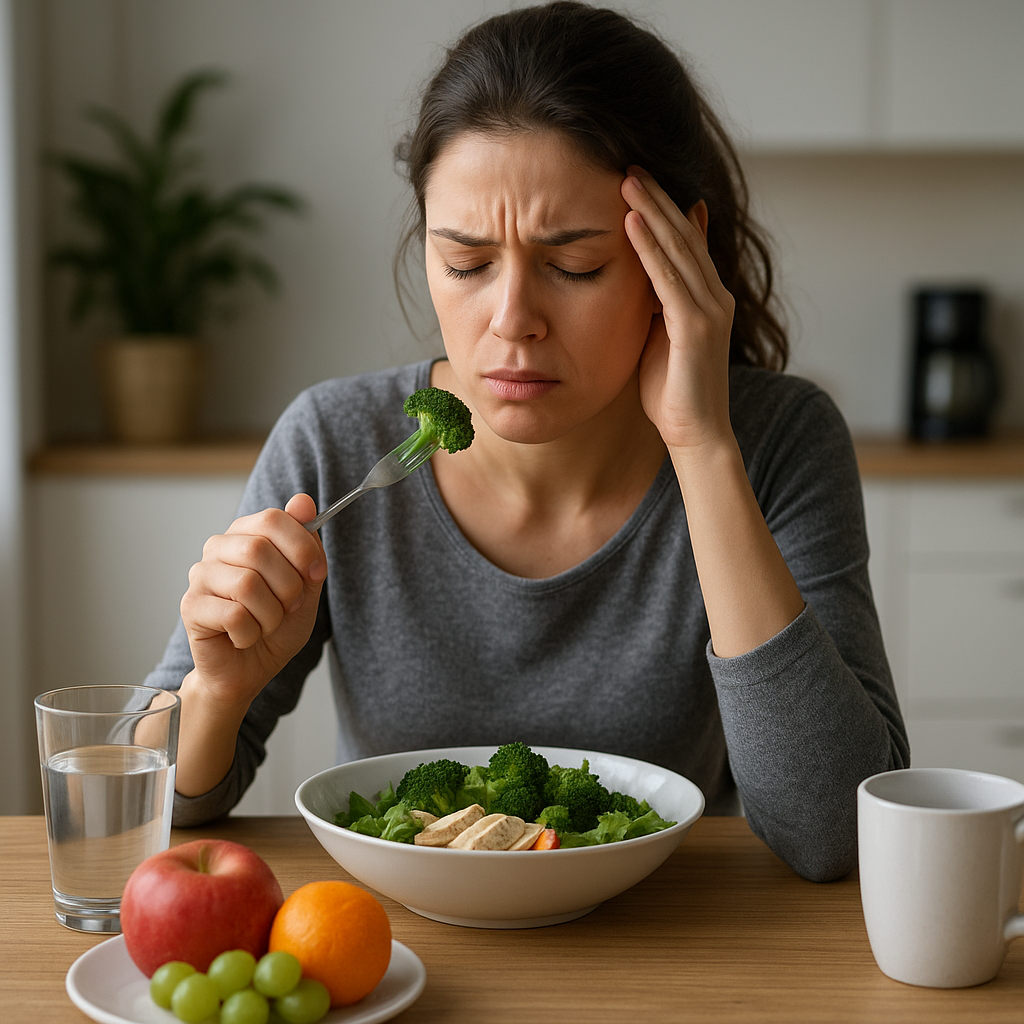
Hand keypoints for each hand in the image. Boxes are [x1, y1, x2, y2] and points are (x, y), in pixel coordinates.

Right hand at [179, 493, 326, 714]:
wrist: (249, 670)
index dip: (301, 547)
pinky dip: (251, 633)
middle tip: (288, 608)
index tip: (316, 574)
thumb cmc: (276, 626)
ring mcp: (200, 575)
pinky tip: (244, 637)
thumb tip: (303, 501)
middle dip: (288, 586)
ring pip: (247, 584)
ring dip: (270, 615)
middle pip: (259, 549)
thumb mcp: (306, 588)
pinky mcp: (190, 606)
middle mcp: (219, 548)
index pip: (273, 519)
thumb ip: (307, 548)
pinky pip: (233, 615)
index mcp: (247, 534)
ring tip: (265, 624)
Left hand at [621, 168, 735, 453]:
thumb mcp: (661, 339)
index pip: (687, 244)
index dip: (666, 211)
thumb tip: (639, 283)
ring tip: (627, 179)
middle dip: (658, 199)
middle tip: (631, 166)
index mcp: (707, 300)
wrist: (696, 434)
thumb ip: (656, 307)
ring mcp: (710, 310)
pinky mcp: (696, 326)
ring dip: (652, 211)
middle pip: (685, 235)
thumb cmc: (673, 394)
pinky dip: (649, 247)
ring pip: (679, 248)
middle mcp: (715, 298)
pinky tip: (631, 222)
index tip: (640, 183)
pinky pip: (668, 278)